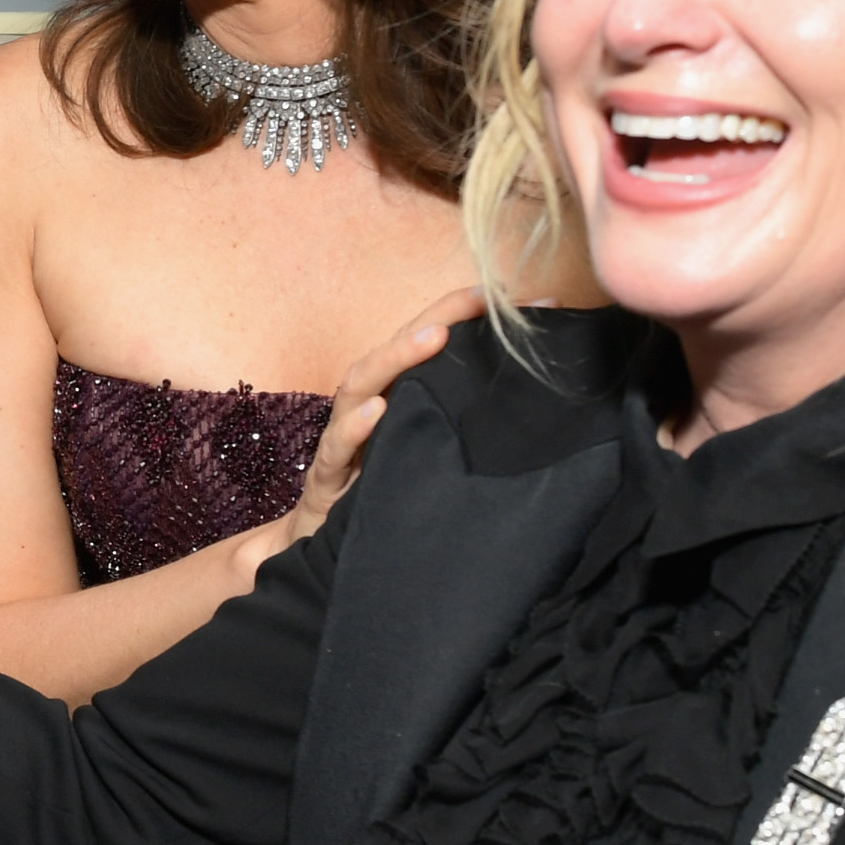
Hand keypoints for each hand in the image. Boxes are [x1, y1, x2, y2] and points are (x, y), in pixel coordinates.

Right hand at [237, 286, 486, 575]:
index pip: (424, 342)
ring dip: (395, 357)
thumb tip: (523, 395)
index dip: (459, 314)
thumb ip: (458, 423)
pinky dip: (356, 425)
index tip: (503, 295)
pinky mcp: (327, 475)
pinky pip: (336, 446)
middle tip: (476, 299)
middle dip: (435, 317)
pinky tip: (377, 412)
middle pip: (394, 348)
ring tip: (433, 338)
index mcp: (391, 396)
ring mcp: (342, 437)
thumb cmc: (379, 492)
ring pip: (360, 382)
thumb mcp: (424, 453)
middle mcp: (364, 405)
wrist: (320, 548)